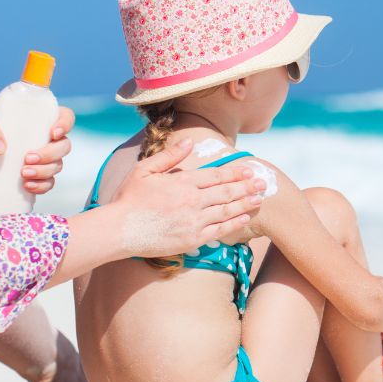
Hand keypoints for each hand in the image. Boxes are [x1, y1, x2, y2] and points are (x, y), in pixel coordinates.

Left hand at [0, 107, 75, 194]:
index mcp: (33, 120)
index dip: (65, 123)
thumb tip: (1, 147)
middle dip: (51, 153)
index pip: (63, 116)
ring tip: (23, 174)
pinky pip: (49, 183)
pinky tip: (27, 186)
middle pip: (64, 145)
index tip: (52, 133)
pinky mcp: (34, 179)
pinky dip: (42, 186)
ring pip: (58, 165)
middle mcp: (41, 139)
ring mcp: (40, 161)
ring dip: (45, 170)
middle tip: (28, 158)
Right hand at [112, 139, 266, 258]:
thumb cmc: (129, 199)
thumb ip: (170, 156)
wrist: (119, 230)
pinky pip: (219, 230)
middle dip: (247, 186)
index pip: (215, 175)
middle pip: (226, 192)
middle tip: (263, 183)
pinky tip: (244, 218)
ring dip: (245, 204)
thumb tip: (189, 141)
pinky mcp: (192, 239)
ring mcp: (193, 221)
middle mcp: (191, 201)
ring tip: (260, 199)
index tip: (249, 170)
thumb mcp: (145, 170)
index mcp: (182, 182)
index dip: (235, 172)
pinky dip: (233, 223)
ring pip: (226, 211)